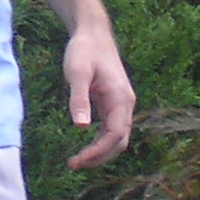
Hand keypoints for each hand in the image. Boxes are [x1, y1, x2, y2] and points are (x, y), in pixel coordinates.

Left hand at [63, 22, 134, 169]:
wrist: (93, 34)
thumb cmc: (83, 51)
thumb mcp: (77, 73)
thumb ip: (79, 99)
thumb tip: (80, 127)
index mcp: (120, 98)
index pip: (115, 135)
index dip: (98, 152)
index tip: (78, 161)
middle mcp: (126, 104)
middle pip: (119, 141)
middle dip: (99, 157)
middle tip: (73, 165)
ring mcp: (122, 104)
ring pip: (117, 137)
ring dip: (100, 152)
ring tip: (77, 161)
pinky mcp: (114, 103)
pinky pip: (112, 129)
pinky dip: (101, 142)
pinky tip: (85, 148)